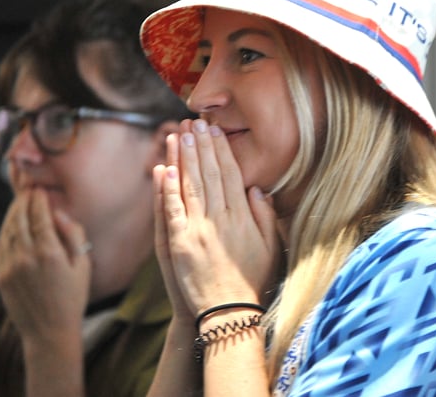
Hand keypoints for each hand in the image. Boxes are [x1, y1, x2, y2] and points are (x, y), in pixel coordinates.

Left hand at [0, 188, 90, 343]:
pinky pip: (1, 246)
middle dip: (24, 202)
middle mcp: (27, 257)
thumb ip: (74, 235)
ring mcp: (11, 267)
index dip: (39, 200)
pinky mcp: (1, 276)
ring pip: (8, 231)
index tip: (40, 190)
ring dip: (12, 214)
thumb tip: (60, 214)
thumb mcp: (84, 265)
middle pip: (20, 219)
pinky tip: (11, 224)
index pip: (40, 216)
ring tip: (19, 203)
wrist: (49, 331)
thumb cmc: (73, 297)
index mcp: (50, 253)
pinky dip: (5, 230)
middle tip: (28, 190)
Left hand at [155, 119, 280, 316]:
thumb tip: (256, 188)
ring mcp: (199, 230)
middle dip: (201, 146)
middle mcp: (221, 218)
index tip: (215, 132)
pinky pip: (173, 210)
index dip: (221, 152)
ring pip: (190, 185)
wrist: (229, 313)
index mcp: (242, 217)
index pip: (230, 175)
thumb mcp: (270, 247)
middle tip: (194, 122)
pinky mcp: (179, 243)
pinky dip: (168, 189)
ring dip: (183, 158)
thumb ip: (265, 215)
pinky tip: (165, 168)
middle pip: (209, 174)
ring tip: (179, 134)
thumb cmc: (252, 281)